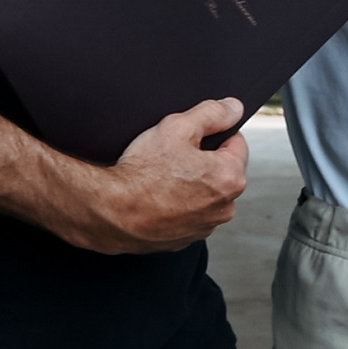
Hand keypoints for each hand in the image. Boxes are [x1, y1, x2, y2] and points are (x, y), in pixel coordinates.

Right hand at [43, 97, 250, 254]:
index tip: (191, 137)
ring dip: (192, 184)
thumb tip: (234, 108)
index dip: (213, 134)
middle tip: (173, 155)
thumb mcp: (177, 127)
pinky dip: (178, 205)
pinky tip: (157, 195)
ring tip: (163, 177)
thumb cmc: (142, 172)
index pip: (237, 143)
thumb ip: (212, 113)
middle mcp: (225, 207)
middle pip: (222, 170)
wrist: (111, 211)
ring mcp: (205, 227)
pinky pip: (188, 214)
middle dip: (203, 160)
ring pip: (205, 193)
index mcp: (231, 178)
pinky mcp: (185, 239)